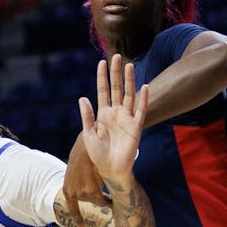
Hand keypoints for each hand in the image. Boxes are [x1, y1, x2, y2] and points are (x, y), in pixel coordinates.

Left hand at [62, 131, 104, 222]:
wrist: (86, 146)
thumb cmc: (83, 153)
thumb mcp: (77, 170)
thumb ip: (80, 182)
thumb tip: (91, 190)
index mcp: (67, 190)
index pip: (73, 208)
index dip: (78, 217)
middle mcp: (74, 195)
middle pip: (92, 201)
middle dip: (98, 193)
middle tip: (100, 183)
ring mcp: (82, 195)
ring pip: (100, 200)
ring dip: (105, 191)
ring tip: (104, 177)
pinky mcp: (93, 193)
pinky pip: (106, 200)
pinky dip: (111, 199)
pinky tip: (115, 197)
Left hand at [78, 55, 148, 184]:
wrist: (111, 169)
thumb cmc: (98, 154)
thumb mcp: (88, 135)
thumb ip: (87, 116)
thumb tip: (82, 98)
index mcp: (103, 113)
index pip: (103, 90)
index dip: (102, 77)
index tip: (102, 62)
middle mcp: (116, 112)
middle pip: (117, 88)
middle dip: (116, 73)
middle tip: (116, 56)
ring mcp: (126, 118)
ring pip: (129, 95)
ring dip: (129, 81)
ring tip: (129, 66)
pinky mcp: (136, 127)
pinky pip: (141, 111)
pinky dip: (143, 99)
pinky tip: (144, 86)